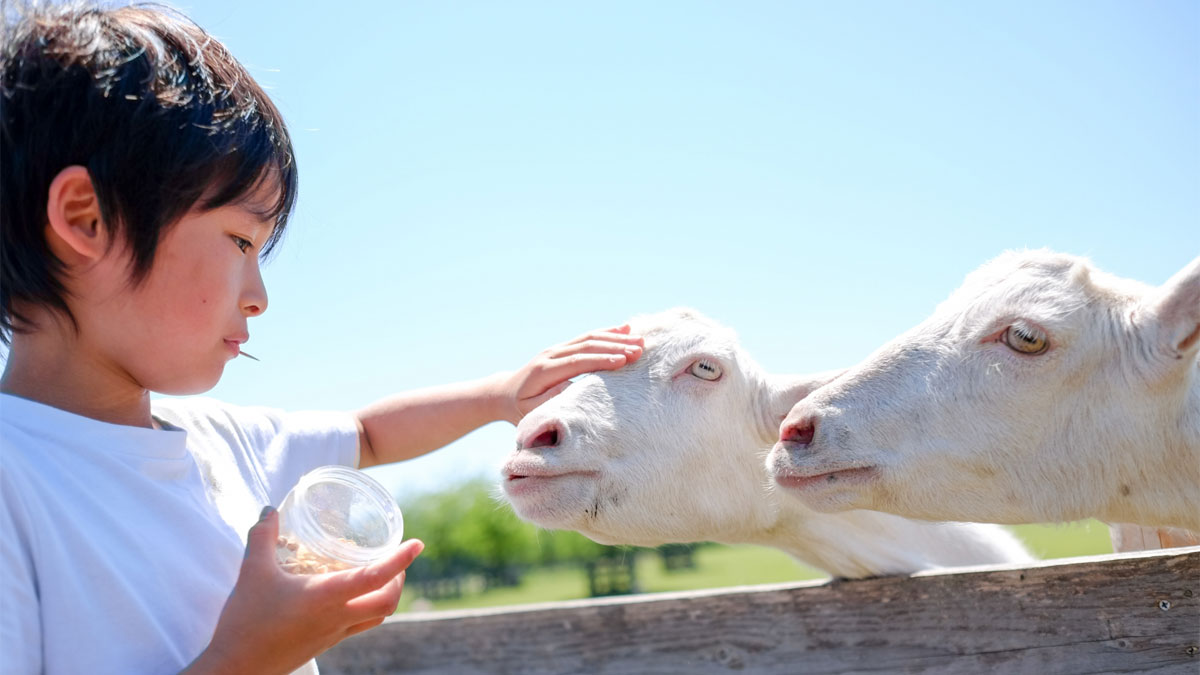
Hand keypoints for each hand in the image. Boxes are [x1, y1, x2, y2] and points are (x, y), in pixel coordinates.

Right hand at [184, 507, 423, 674]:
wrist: (236, 669)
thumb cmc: (246, 621)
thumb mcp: (251, 572)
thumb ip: (262, 537)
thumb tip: (270, 510)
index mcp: (327, 597)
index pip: (376, 577)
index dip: (401, 559)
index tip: (418, 544)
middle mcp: (337, 617)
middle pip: (388, 602)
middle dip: (399, 579)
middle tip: (395, 559)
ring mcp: (333, 634)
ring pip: (377, 617)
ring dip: (386, 595)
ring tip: (379, 575)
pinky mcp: (324, 644)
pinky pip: (358, 626)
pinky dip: (366, 608)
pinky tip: (349, 597)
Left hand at [499, 324, 643, 423]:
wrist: (505, 393)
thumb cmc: (520, 409)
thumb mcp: (531, 411)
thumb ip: (551, 402)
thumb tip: (573, 392)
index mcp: (544, 371)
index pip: (576, 363)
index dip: (600, 360)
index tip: (623, 361)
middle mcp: (551, 355)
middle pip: (586, 346)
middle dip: (615, 347)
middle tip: (639, 350)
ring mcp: (557, 349)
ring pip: (589, 338)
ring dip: (616, 338)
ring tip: (640, 340)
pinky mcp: (563, 348)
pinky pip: (587, 338)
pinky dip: (607, 332)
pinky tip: (625, 329)